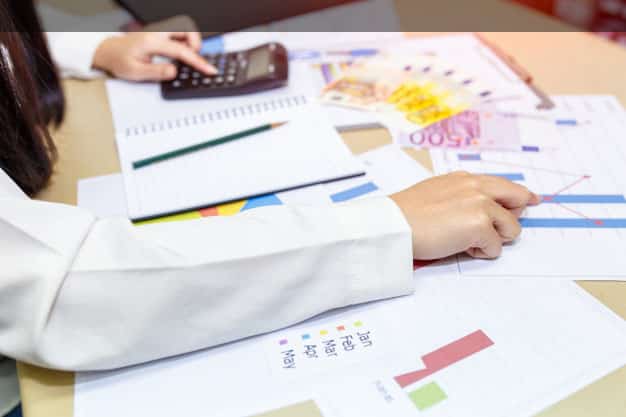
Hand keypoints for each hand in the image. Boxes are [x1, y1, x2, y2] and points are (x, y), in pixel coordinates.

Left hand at [93, 32, 216, 81]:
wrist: (109, 51)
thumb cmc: (120, 61)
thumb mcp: (135, 72)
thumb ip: (156, 72)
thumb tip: (174, 71)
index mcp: (151, 42)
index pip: (181, 50)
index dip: (197, 61)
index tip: (209, 70)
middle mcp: (157, 32)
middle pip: (186, 28)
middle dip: (196, 43)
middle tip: (194, 59)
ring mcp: (159, 30)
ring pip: (184, 28)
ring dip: (191, 42)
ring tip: (187, 57)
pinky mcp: (160, 32)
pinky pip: (179, 32)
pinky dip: (185, 42)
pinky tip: (180, 53)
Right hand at [390, 171, 540, 259]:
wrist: (393, 225)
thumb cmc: (405, 214)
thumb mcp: (434, 193)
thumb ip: (458, 195)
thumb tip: (477, 208)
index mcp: (463, 178)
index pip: (502, 184)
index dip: (518, 195)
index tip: (529, 200)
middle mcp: (475, 186)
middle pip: (519, 197)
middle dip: (514, 215)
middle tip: (504, 230)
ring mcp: (480, 204)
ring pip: (511, 228)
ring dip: (493, 239)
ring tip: (466, 241)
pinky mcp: (480, 225)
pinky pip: (496, 247)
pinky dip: (481, 252)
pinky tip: (460, 247)